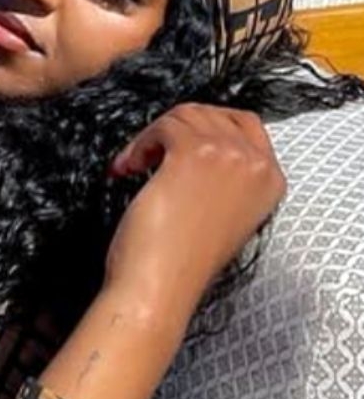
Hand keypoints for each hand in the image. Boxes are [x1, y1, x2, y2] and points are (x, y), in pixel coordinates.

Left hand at [102, 105, 286, 316]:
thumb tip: (194, 142)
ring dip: (151, 137)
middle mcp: (258, 165)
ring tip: (133, 166)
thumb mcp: (222, 211)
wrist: (162, 283)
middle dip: (173, 130)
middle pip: (213, 114)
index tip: (174, 146)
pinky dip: (139, 143)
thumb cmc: (181, 258)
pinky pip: (164, 126)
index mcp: (272, 181)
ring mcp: (229, 156)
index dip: (204, 128)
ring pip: (185, 116)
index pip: (245, 124)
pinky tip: (126, 169)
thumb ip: (225, 176)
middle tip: (148, 156)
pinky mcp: (195, 153)